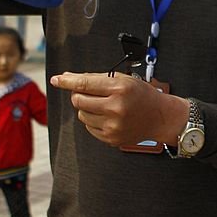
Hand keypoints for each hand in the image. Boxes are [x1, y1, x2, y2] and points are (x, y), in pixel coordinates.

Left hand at [50, 72, 188, 147]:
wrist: (160, 117)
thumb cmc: (142, 95)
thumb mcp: (124, 79)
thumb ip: (96, 78)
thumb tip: (69, 78)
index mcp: (119, 89)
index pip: (85, 84)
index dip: (67, 81)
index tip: (56, 79)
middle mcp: (116, 107)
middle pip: (79, 100)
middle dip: (79, 95)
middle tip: (89, 93)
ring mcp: (113, 125)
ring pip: (82, 115)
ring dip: (86, 108)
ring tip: (103, 105)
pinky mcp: (111, 138)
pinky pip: (89, 127)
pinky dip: (93, 120)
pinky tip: (107, 116)